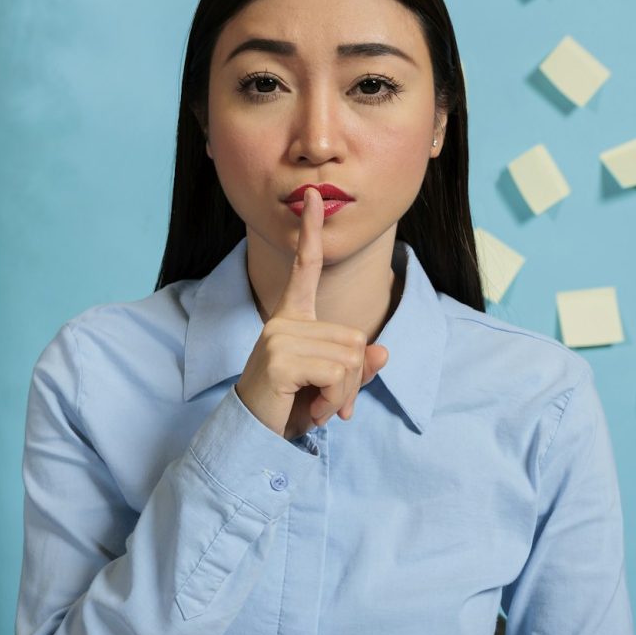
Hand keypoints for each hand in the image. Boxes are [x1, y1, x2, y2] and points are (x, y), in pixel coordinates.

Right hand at [234, 187, 389, 438]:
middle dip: (352, 380)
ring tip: (317, 407)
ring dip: (343, 393)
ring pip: (350, 358)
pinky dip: (334, 399)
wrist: (252, 438)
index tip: (314, 196)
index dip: (311, 232)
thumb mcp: (329, 388)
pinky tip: (312, 411)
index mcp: (292, 319)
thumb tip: (383, 352)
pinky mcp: (281, 358)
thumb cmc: (288, 409)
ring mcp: (280, 337)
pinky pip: (337, 374)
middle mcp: (283, 321)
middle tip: (327, 403)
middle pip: (355, 338)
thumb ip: (356, 370)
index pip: (306, 268)